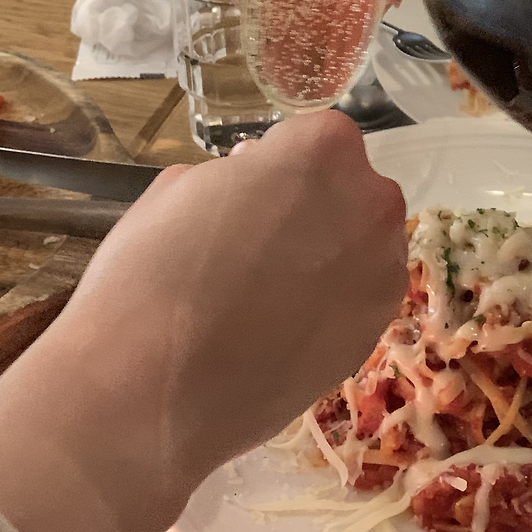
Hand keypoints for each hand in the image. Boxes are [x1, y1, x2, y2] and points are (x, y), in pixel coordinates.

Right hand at [0, 111, 406, 531]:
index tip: (245, 192)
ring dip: (328, 254)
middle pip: (349, 187)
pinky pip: (358, 297)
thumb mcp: (181, 186)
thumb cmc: (150, 272)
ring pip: (361, 243)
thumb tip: (258, 181)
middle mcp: (371, 202)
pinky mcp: (375, 333)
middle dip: (312, 205)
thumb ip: (241, 173)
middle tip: (255, 243)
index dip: (277, 165)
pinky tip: (281, 328)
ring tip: (267, 293)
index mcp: (323, 149)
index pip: (316, 138)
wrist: (150, 393)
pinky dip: (330, 304)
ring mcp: (381, 272)